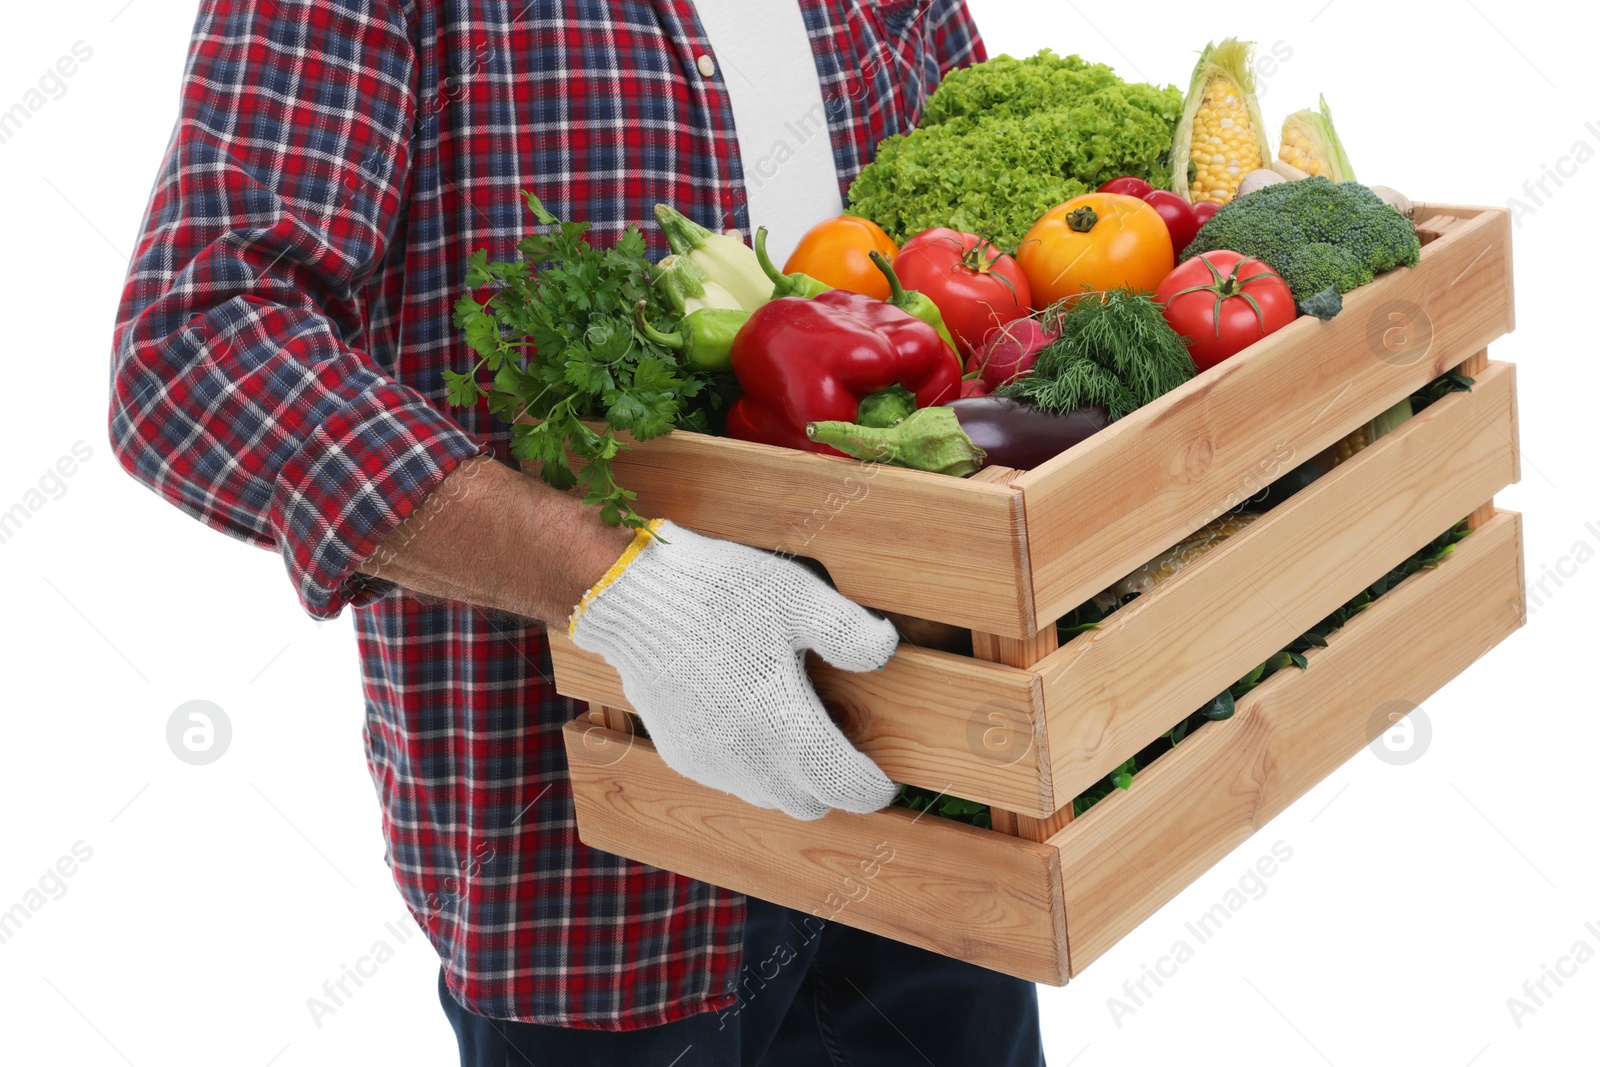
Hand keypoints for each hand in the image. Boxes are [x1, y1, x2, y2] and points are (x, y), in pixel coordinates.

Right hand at [568, 520, 900, 818]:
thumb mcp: (795, 596)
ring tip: (796, 730)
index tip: (884, 779)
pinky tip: (750, 721)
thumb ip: (846, 629)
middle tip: (842, 748)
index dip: (872, 789)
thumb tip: (885, 648)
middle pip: (808, 804)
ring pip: (767, 798)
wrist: (633, 599)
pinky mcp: (680, 753)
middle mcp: (746, 758)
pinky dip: (751, 767)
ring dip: (790, 779)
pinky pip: (730, 780)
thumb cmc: (717, 593)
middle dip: (831, 786)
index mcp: (784, 724)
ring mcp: (709, 761)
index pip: (844, 787)